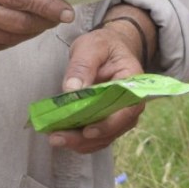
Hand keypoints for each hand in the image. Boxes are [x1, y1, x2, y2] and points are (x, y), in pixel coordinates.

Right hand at [0, 0, 71, 56]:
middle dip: (45, 20)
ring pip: (12, 37)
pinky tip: (16, 25)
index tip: (66, 10)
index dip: (46, 5)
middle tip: (59, 14)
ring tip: (40, 18)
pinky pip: (0, 45)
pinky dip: (14, 37)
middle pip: (19, 22)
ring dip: (32, 30)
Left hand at [47, 14, 148, 153]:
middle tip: (57, 137)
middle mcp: (131, 104)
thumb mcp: (91, 47)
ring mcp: (119, 116)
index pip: (127, 110)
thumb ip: (82, 66)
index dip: (108, 124)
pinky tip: (60, 135)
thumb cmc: (103, 45)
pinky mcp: (106, 121)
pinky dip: (78, 139)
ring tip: (54, 137)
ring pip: (102, 137)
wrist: (108, 48)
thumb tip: (72, 90)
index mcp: (134, 83)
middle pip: (113, 129)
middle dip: (85, 138)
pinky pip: (95, 137)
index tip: (87, 131)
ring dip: (79, 142)